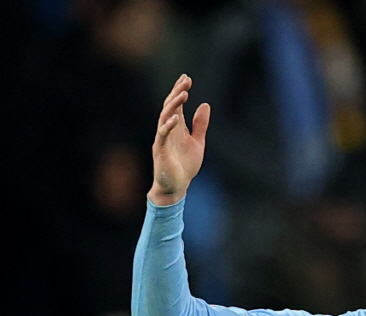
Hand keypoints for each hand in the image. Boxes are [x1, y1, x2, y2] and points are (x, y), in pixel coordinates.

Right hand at [148, 74, 209, 205]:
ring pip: (165, 117)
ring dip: (174, 104)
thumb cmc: (185, 166)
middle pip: (170, 106)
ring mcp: (162, 139)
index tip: (187, 78)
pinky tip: (177, 117)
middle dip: (177, 92)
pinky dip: (169, 125)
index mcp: (176, 127)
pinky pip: (162, 135)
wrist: (176, 187)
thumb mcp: (197, 143)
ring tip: (184, 93)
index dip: (180, 90)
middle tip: (186, 80)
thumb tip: (205, 105)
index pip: (176, 104)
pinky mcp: (160, 150)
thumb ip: (200, 125)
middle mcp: (167, 130)